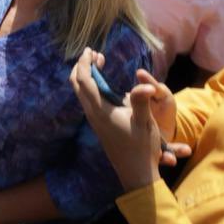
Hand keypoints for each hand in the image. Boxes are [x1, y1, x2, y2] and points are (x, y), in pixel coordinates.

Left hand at [70, 49, 190, 191]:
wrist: (135, 173)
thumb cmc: (142, 148)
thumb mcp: (145, 123)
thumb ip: (142, 102)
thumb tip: (146, 85)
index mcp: (100, 110)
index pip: (84, 81)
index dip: (84, 63)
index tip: (90, 50)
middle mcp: (92, 113)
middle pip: (77, 84)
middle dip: (82, 66)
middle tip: (95, 54)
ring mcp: (94, 119)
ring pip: (81, 92)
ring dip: (86, 75)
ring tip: (99, 62)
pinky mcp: (98, 123)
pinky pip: (88, 99)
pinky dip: (91, 85)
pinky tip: (104, 83)